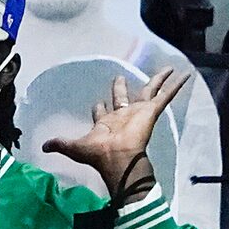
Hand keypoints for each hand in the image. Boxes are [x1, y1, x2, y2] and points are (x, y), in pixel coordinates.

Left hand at [43, 66, 183, 205]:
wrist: (119, 160)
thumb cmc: (99, 154)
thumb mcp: (75, 147)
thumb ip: (61, 144)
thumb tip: (43, 147)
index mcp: (106, 124)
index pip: (102, 111)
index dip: (99, 107)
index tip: (98, 101)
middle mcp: (123, 116)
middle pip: (124, 97)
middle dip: (121, 87)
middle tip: (120, 77)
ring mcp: (139, 113)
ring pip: (151, 91)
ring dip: (159, 80)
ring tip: (168, 69)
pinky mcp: (151, 112)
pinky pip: (167, 95)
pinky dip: (176, 86)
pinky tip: (185, 75)